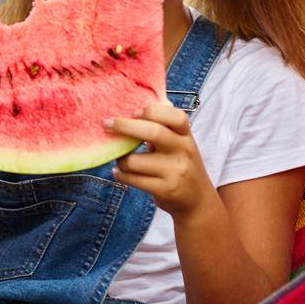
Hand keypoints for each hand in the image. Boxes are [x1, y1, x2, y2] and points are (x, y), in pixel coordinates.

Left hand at [105, 101, 218, 217]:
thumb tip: (135, 102)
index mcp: (186, 136)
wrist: (198, 201)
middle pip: (154, 133)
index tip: (133, 111)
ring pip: (135, 161)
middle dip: (126, 126)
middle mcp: (184, 151)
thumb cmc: (180, 165)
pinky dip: (120, 175)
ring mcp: (176, 172)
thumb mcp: (179, 143)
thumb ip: (163, 126)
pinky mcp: (166, 190)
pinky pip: (133, 179)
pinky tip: (119, 172)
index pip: (176, 117)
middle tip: (107, 123)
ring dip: (120, 159)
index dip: (154, 111)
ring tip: (119, 160)